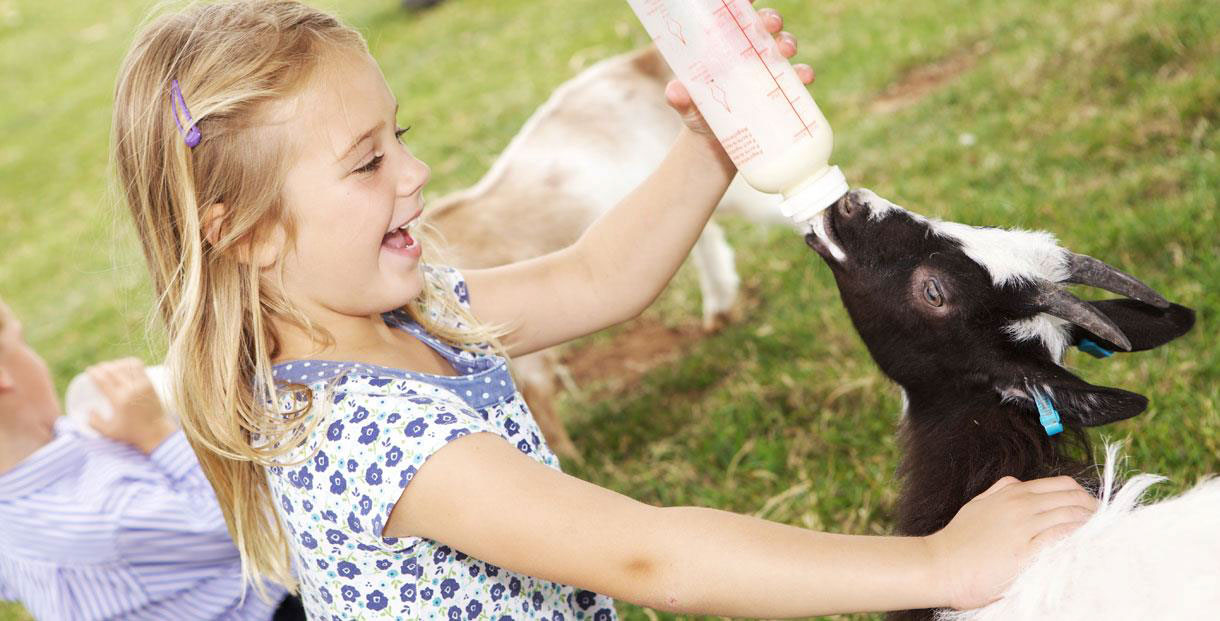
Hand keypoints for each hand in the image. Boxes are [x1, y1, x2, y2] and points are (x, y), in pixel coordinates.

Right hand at [86, 358, 175, 454]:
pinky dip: (129, 363)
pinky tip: (124, 364)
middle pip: (113, 370)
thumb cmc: (131, 433)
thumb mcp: (109, 432)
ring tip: (110, 367)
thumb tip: (88, 411)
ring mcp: (142, 385)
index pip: (103, 380)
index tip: (88, 370)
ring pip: (126, 366)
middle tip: (97, 368)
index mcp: (119, 400)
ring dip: (116, 364)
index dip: (94, 372)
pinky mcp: (150, 383)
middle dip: (102, 366)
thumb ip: (95, 423)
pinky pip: (139, 367)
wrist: (156, 432)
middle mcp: (131, 390)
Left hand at [665, 2, 815, 136]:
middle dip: (770, 18)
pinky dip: (803, 73)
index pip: (734, 13)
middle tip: (769, 25)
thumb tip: (675, 91)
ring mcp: (767, 68)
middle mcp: (749, 49)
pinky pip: (797, 76)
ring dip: (788, 42)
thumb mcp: (686, 105)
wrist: (716, 141)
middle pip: (764, 24)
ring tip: (785, 50)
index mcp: (724, 42)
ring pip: (784, 44)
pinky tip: (803, 77)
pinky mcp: (781, 89)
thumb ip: (679, 97)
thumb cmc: (699, 111)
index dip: (742, 1)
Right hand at [924, 475, 1098, 609]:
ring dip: (1092, 526)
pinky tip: (1086, 547)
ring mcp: (1023, 527)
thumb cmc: (957, 540)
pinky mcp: (1024, 551)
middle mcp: (1021, 505)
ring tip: (1103, 537)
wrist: (940, 564)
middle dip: (1095, 511)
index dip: (1084, 496)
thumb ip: (999, 491)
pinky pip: (1061, 539)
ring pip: (1071, 517)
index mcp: (1012, 493)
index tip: (1093, 511)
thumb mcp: (977, 505)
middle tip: (1106, 525)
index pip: (1062, 485)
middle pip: (1073, 499)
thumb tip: (1016, 483)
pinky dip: (1078, 540)